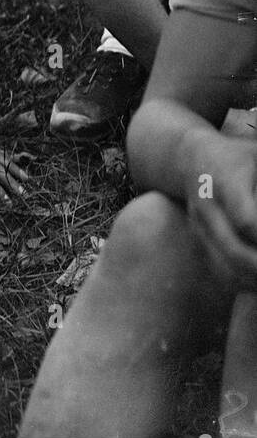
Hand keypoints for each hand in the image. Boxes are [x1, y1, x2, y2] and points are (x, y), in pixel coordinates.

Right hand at [186, 138, 256, 293]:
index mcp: (224, 184)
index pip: (247, 221)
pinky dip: (243, 282)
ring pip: (225, 266)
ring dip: (254, 280)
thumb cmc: (236, 155)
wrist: (188, 156)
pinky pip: (219, 269)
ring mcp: (199, 226)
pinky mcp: (198, 240)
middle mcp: (207, 209)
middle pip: (234, 250)